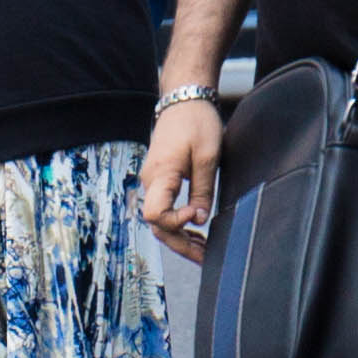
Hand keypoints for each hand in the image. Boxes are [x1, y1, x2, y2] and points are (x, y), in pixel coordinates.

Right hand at [140, 92, 221, 248]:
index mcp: (160, 175)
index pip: (156, 216)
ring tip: (203, 251)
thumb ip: (202, 191)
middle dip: (181, 244)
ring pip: (160, 220)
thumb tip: (201, 221)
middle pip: (158, 225)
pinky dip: (178, 224)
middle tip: (206, 258)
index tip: (198, 217)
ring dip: (180, 238)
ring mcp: (153, 181)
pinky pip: (164, 208)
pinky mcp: (160, 179)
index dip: (176, 223)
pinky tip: (195, 233)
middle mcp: (150, 181)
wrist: (184, 100)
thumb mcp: (207, 156)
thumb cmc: (196, 122)